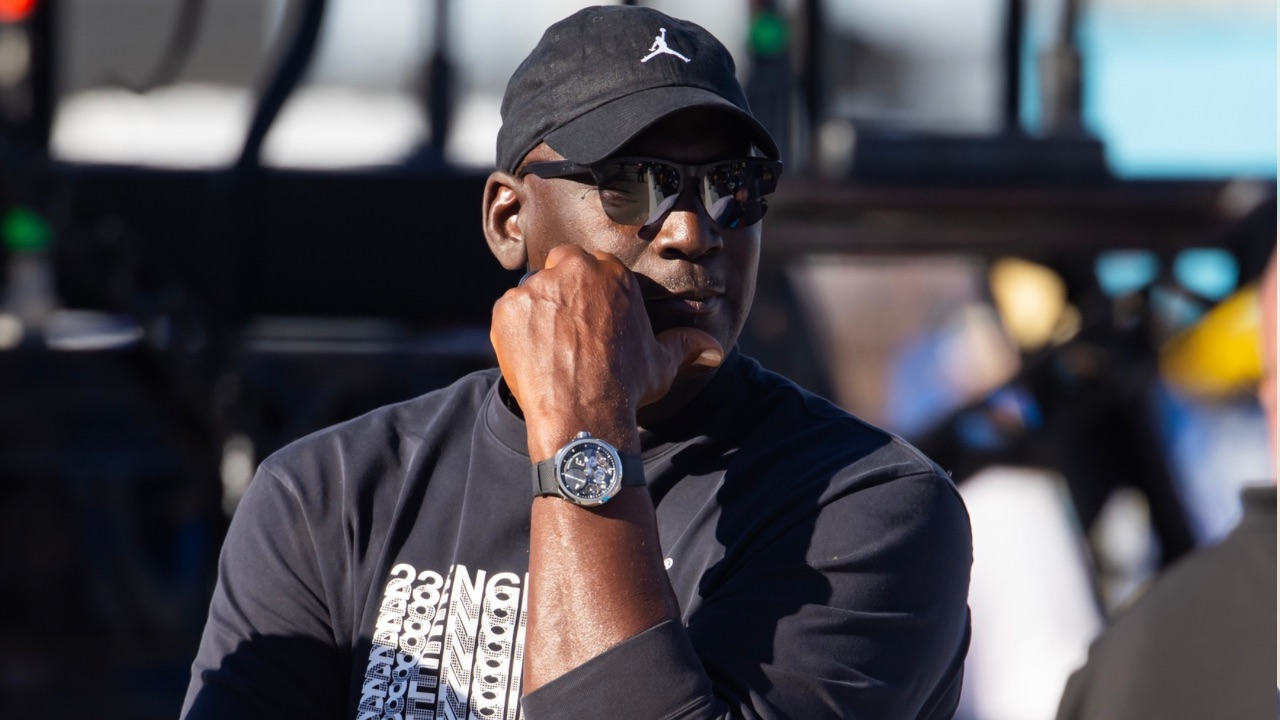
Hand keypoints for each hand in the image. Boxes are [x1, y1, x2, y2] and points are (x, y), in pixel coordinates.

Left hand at [490, 245, 722, 458]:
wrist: (584, 413)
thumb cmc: (626, 385)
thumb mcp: (661, 363)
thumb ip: (685, 345)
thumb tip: (715, 349)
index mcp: (612, 272)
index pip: (595, 265)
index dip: (592, 292)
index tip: (591, 319)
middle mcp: (573, 270)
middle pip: (561, 266)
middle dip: (563, 289)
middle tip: (567, 328)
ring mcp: (536, 287)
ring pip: (533, 289)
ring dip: (538, 310)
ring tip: (549, 349)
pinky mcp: (507, 308)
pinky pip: (508, 312)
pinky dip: (515, 330)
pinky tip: (532, 357)